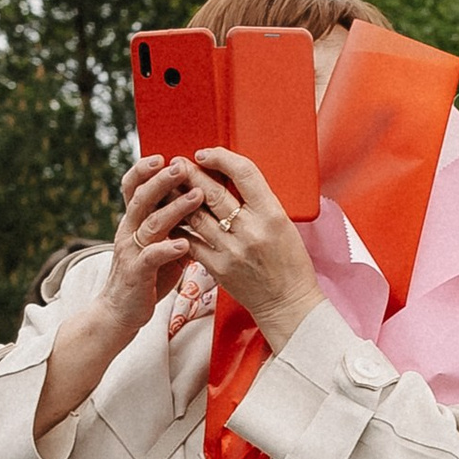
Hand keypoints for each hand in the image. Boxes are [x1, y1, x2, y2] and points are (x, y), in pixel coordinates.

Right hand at [35, 158, 211, 430]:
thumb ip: (173, 223)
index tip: (164, 155)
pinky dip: (169, 249)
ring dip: (175, 209)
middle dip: (162, 180)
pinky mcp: (136, 274)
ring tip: (196, 197)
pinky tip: (185, 244)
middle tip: (182, 166)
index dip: (144, 170)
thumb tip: (200, 199)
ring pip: (151, 223)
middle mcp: (128, 231)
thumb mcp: (159, 243)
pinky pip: (152, 258)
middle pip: (142, 198)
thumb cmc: (146, 276)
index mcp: (133, 220)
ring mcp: (131, 252)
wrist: (120, 313)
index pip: (133, 187)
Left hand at [180, 148, 321, 351]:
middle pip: (213, 192)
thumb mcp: (284, 224)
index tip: (207, 154)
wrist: (288, 304)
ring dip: (179, 197)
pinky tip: (171, 218)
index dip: (221, 158)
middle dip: (191, 173)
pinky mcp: (218, 268)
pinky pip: (190, 242)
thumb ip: (259, 202)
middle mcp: (251, 231)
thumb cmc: (290, 263)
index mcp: (272, 215)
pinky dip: (179, 228)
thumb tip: (232, 179)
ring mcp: (232, 250)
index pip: (244, 173)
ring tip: (169, 185)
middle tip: (177, 162)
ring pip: (196, 215)